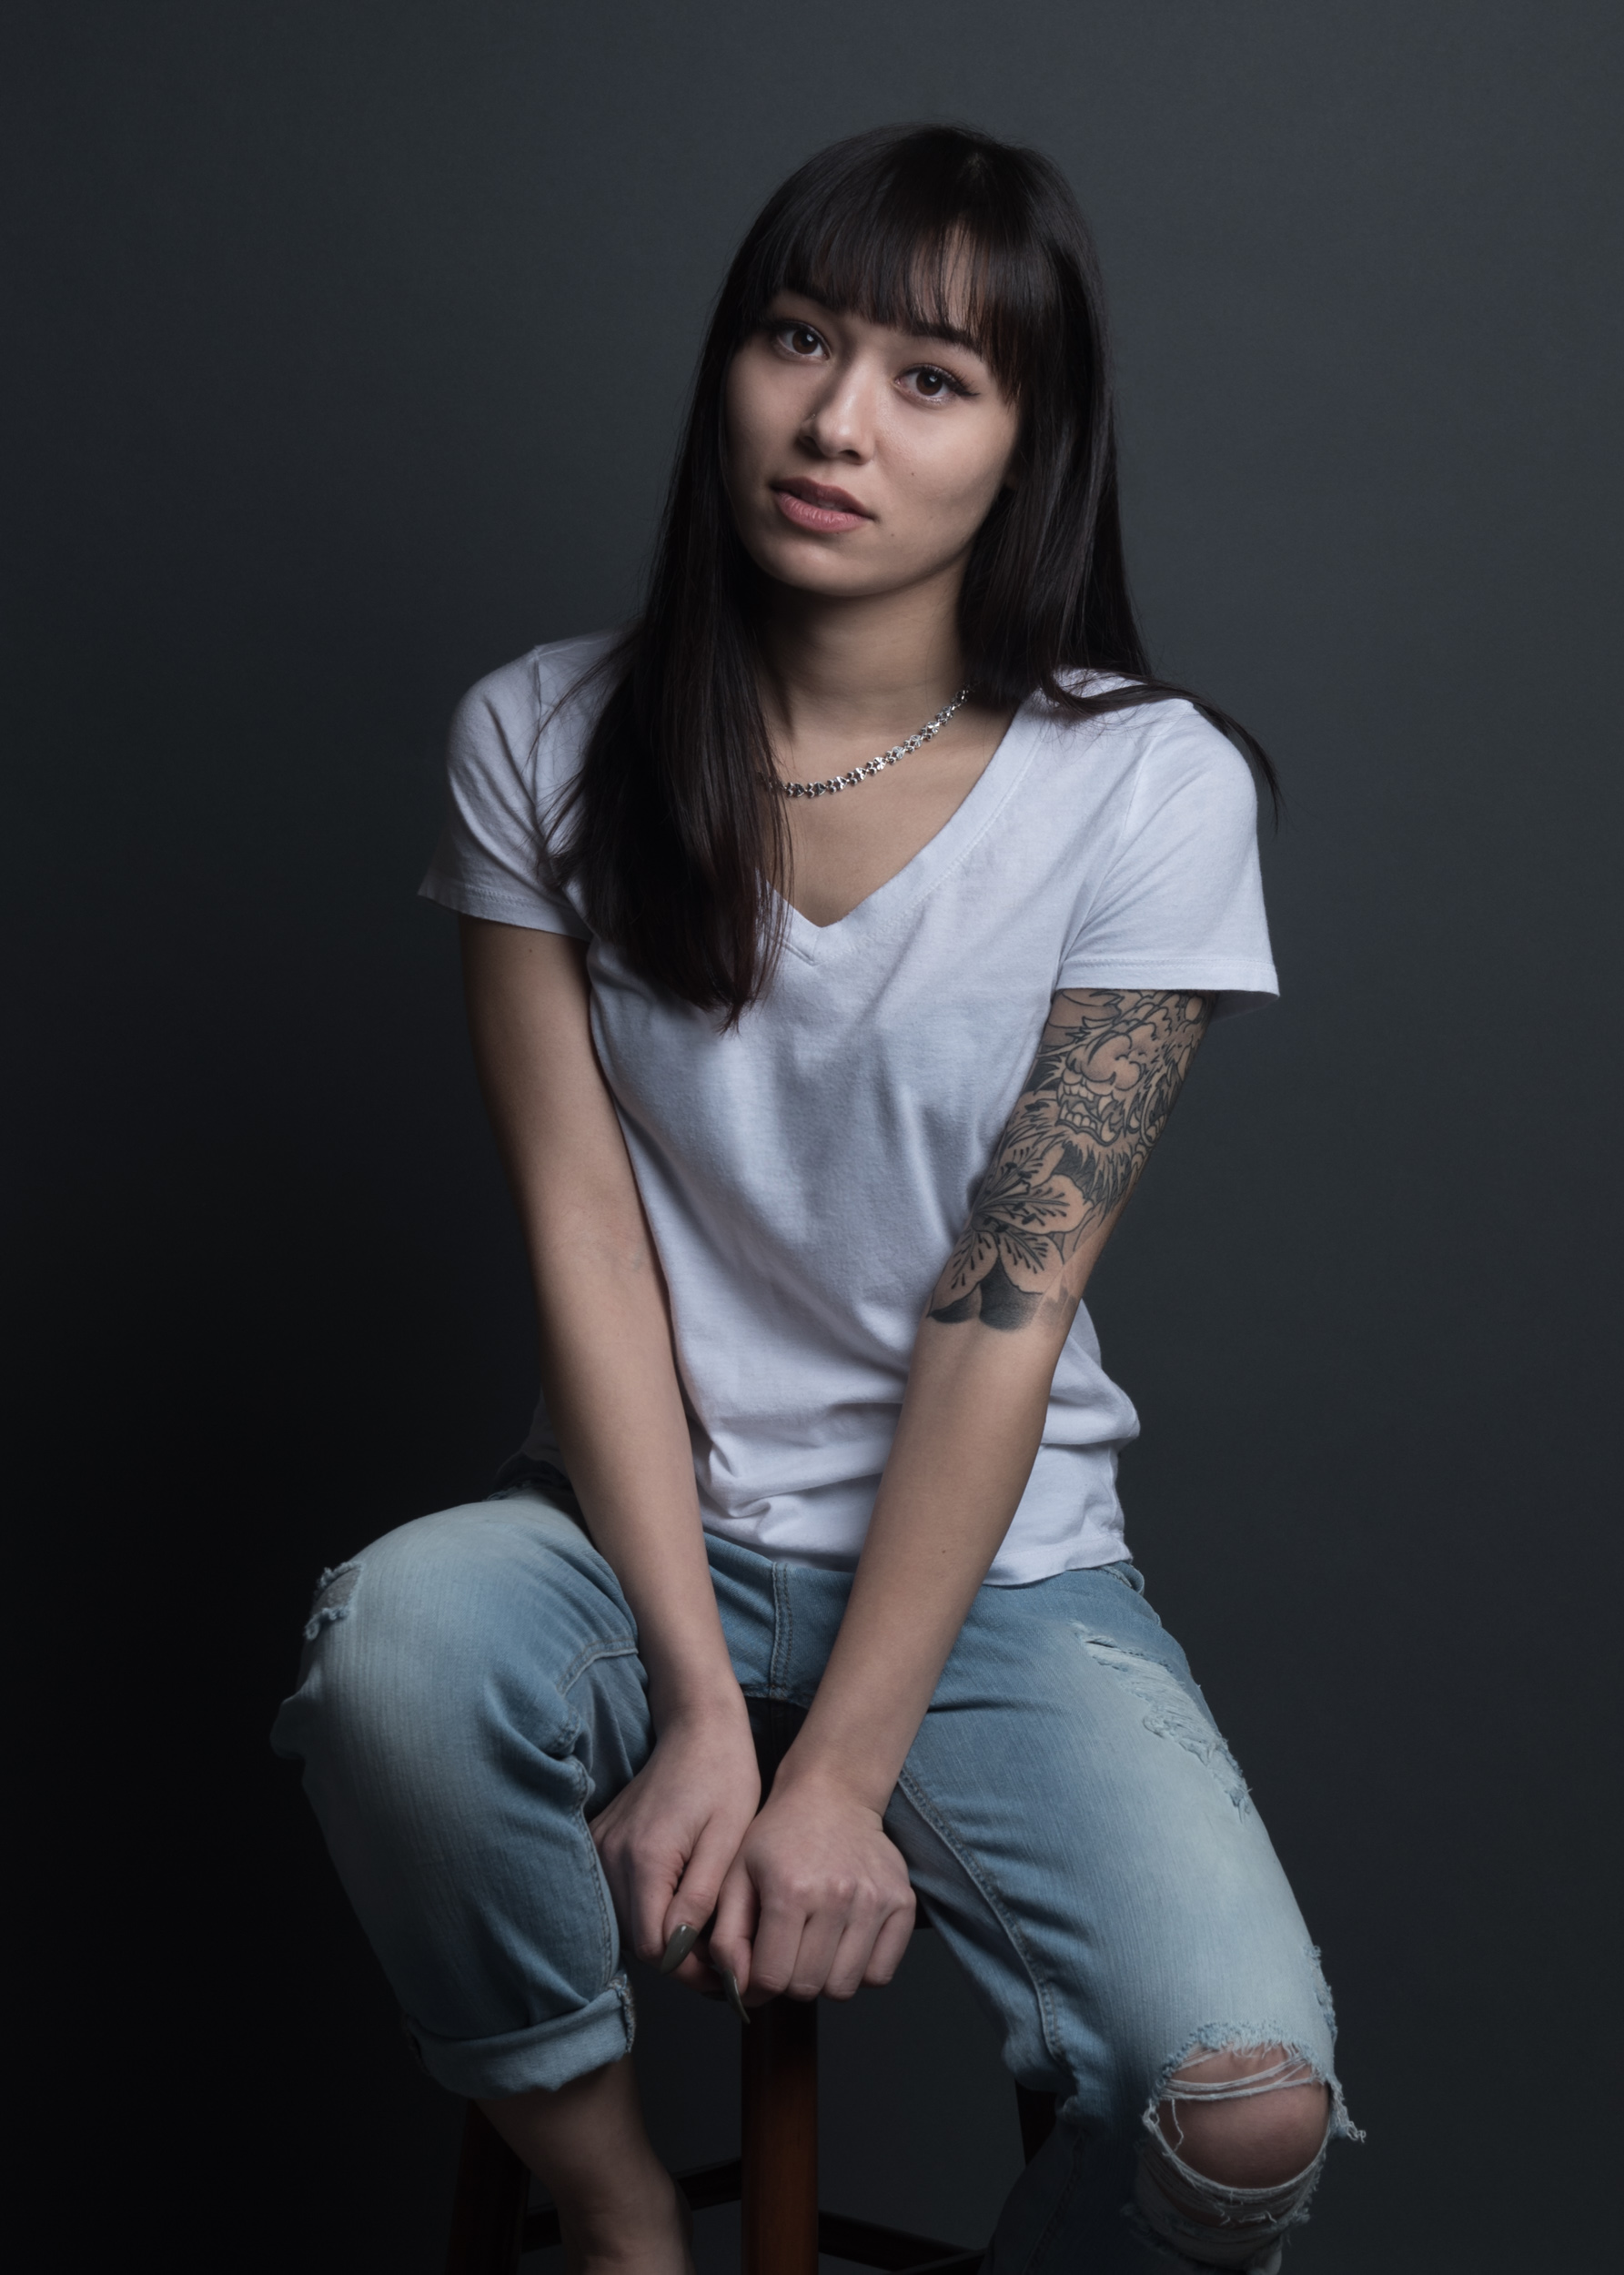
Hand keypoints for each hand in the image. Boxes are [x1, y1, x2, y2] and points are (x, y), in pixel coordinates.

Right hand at [589, 1695, 761, 1993]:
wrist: (698, 1729)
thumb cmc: (723, 1779)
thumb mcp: (727, 1840)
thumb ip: (701, 1898)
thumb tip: (680, 1952)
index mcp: (645, 1857)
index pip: (656, 1949)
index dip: (691, 1969)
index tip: (726, 1969)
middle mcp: (612, 1856)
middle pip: (638, 1943)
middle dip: (680, 1958)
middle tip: (722, 1952)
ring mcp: (601, 1848)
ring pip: (627, 1925)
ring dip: (663, 1937)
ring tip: (706, 1928)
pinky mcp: (600, 1843)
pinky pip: (619, 1899)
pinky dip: (648, 1912)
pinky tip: (681, 1903)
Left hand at [709, 1766, 915, 2003]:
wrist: (832, 1794)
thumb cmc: (779, 1835)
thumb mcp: (736, 1876)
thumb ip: (728, 1937)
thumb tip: (738, 1989)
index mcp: (789, 1889)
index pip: (773, 1977)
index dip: (756, 1987)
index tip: (755, 1976)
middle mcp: (836, 1896)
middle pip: (808, 1987)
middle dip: (789, 1981)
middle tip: (786, 1954)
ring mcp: (875, 1900)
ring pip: (845, 1987)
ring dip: (824, 1979)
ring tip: (815, 1947)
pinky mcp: (903, 1903)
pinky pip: (881, 1974)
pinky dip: (860, 1972)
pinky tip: (844, 1944)